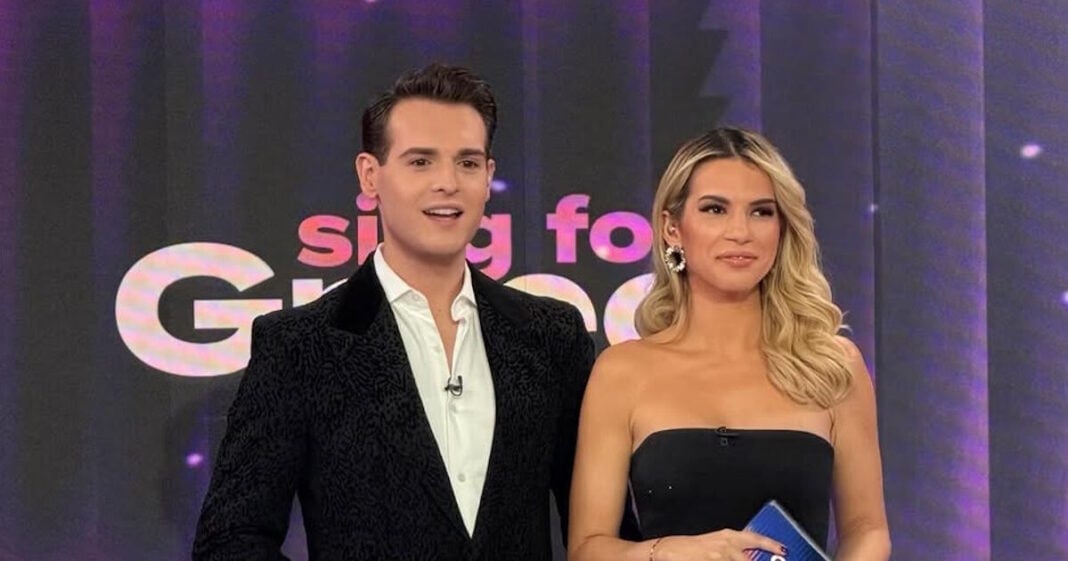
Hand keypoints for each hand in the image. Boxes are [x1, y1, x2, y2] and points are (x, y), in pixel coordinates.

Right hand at [653, 529, 785, 560]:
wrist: (669, 550)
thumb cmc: (693, 547)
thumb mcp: (716, 543)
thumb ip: (735, 548)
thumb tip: (754, 553)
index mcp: (728, 536)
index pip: (755, 539)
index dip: (771, 544)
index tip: (784, 549)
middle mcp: (725, 545)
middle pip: (750, 559)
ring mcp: (718, 557)